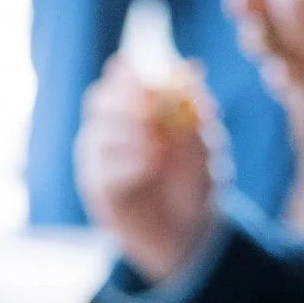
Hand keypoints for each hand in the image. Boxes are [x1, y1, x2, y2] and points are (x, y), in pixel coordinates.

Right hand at [74, 53, 222, 283]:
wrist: (185, 234)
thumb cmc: (196, 183)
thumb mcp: (207, 145)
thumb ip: (197, 111)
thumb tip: (192, 68)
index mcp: (136, 110)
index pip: (120, 77)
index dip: (130, 71)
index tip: (150, 76)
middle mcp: (112, 128)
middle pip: (100, 99)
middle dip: (126, 101)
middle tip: (153, 110)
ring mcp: (99, 159)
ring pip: (98, 132)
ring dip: (131, 135)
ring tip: (160, 149)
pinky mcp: (96, 188)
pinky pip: (103, 169)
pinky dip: (129, 164)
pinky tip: (150, 167)